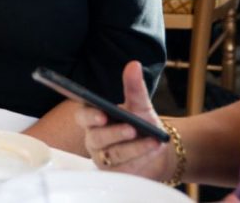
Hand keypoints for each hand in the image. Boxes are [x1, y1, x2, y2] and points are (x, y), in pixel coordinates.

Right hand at [75, 61, 172, 180]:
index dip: (90, 116)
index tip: (101, 115)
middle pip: (97, 138)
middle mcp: (94, 138)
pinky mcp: (115, 174)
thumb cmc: (142, 124)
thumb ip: (134, 87)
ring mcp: (103, 158)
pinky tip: (153, 150)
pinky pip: (125, 170)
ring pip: (113, 155)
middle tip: (131, 129)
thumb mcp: (140, 104)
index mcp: (93, 117)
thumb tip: (134, 64)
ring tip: (153, 141)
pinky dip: (141, 159)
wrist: (156, 149)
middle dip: (115, 134)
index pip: (83, 115)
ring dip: (134, 148)